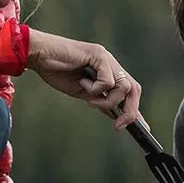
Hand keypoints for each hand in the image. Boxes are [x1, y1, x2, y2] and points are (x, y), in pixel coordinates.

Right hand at [27, 29, 141, 129]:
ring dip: (108, 100)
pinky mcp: (99, 55)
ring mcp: (106, 59)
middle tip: (118, 125)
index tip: (143, 128)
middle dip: (130, 111)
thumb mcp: (82, 92)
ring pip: (124, 87)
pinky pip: (108, 81)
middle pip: (134, 89)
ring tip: (89, 99)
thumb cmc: (57, 71)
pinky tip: (81, 83)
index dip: (135, 109)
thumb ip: (100, 101)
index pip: (129, 92)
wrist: (40, 54)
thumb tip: (116, 116)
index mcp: (108, 72)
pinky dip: (95, 89)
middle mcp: (111, 65)